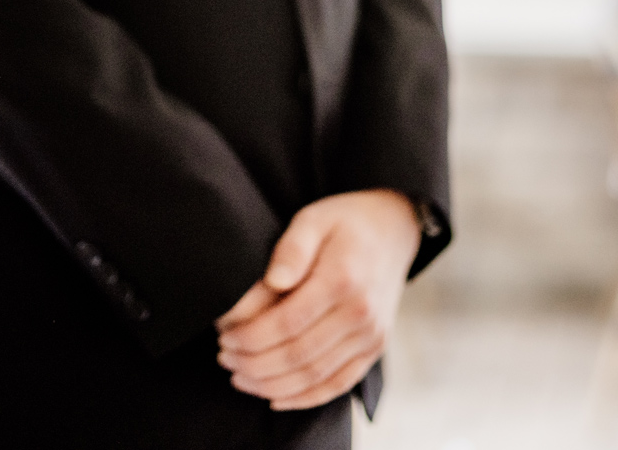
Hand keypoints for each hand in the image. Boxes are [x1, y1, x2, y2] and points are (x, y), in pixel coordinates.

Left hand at [215, 189, 420, 410]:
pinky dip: (305, 398)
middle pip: (298, 355)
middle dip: (254, 364)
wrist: (393, 229)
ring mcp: (371, 336)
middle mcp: (361, 314)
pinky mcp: (374, 349)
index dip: (250, 336)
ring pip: (316, 376)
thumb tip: (274, 281)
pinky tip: (275, 397)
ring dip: (272, 385)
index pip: (287, 322)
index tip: (223, 337)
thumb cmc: (344, 222)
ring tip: (240, 377)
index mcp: (343, 280)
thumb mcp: (313, 219)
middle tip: (224, 359)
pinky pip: (338, 384)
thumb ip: (291, 248)